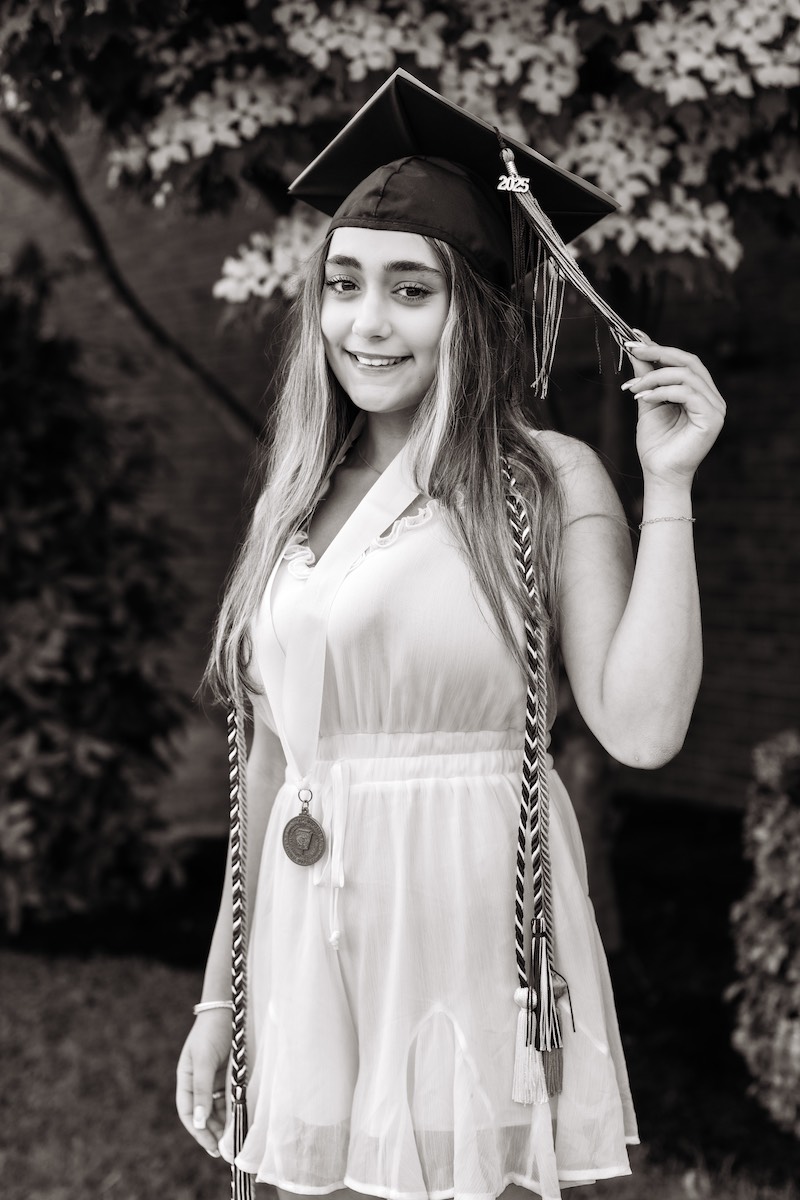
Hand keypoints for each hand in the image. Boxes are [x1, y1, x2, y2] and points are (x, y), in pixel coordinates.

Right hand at [176, 1009, 231, 1157]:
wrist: (229, 1009)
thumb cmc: (211, 1032)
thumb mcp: (204, 1061)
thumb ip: (201, 1091)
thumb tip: (198, 1122)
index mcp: (186, 1079)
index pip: (187, 1112)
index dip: (197, 1131)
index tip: (211, 1146)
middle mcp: (198, 1082)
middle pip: (202, 1114)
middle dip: (212, 1133)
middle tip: (225, 1151)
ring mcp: (213, 1080)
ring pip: (216, 1109)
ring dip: (223, 1125)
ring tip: (234, 1142)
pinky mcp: (228, 1076)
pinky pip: (228, 1099)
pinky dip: (232, 1111)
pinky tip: (240, 1121)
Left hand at [622, 332, 725, 486]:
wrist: (659, 475)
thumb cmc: (656, 444)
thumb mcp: (648, 403)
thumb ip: (646, 377)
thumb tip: (637, 349)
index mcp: (700, 392)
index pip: (683, 361)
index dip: (659, 347)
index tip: (634, 339)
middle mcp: (712, 397)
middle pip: (689, 361)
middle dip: (658, 353)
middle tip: (632, 349)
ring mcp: (715, 407)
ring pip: (686, 375)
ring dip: (655, 376)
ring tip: (633, 388)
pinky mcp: (712, 418)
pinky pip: (688, 393)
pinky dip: (663, 391)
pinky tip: (644, 397)